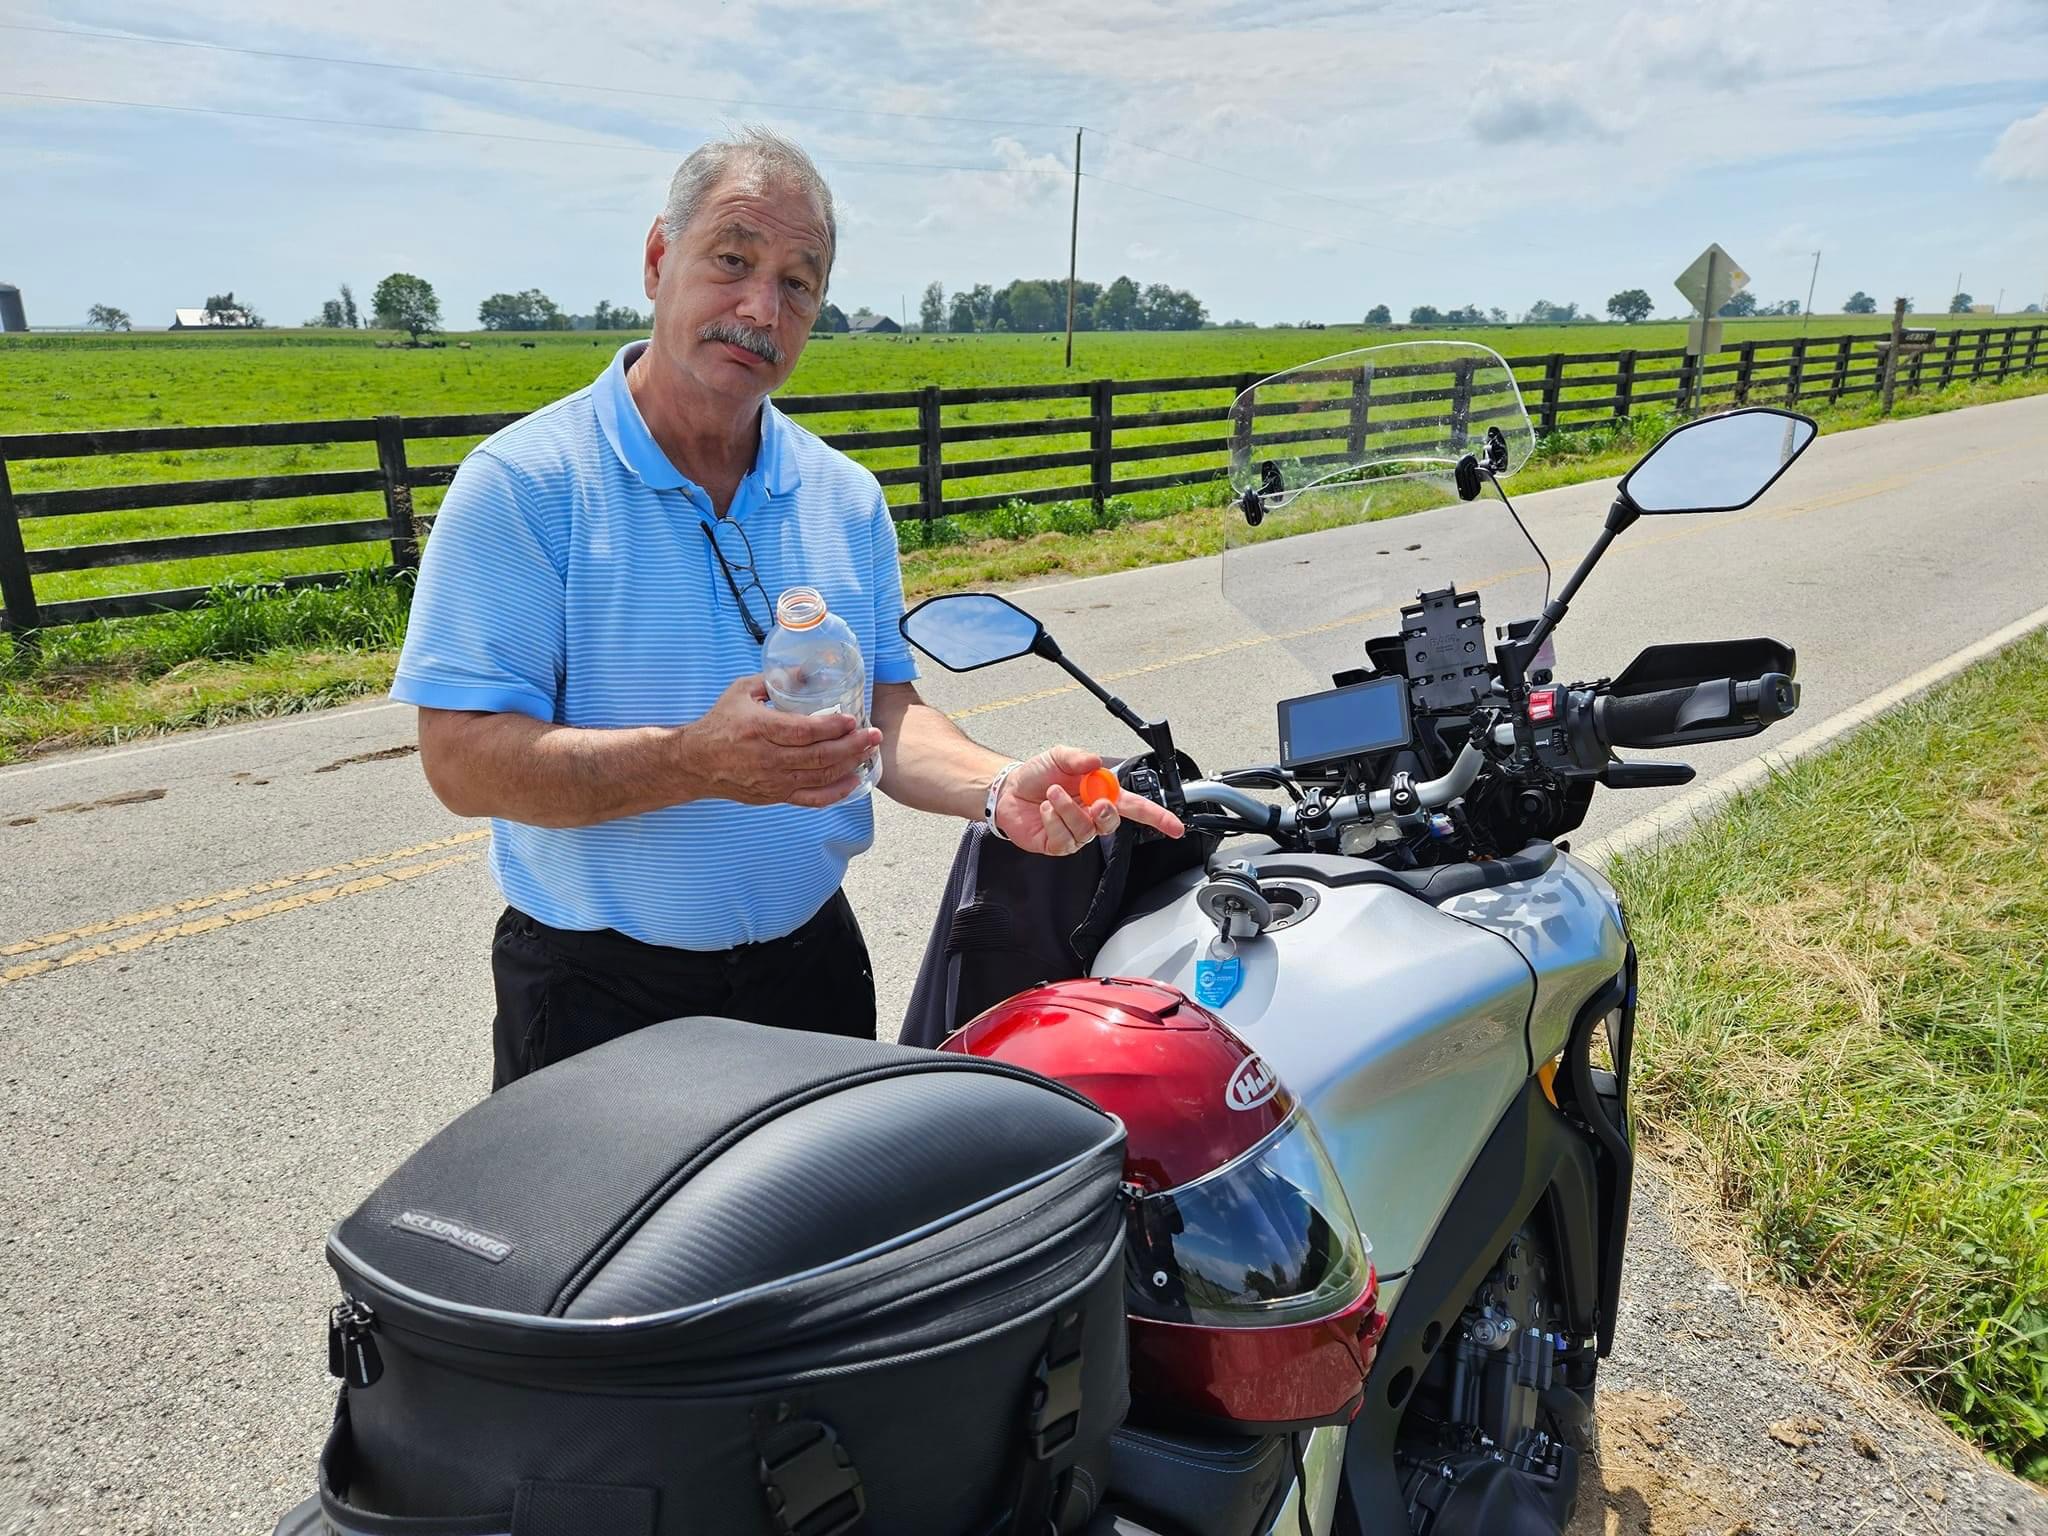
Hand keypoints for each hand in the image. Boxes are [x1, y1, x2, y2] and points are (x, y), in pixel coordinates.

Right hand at [679, 676, 882, 807]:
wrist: (696, 762)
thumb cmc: (720, 723)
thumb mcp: (741, 691)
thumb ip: (773, 681)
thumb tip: (807, 672)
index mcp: (759, 729)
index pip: (803, 731)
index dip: (832, 727)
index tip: (852, 719)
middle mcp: (767, 758)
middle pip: (818, 756)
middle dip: (852, 745)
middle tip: (874, 734)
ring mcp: (773, 780)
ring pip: (819, 776)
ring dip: (849, 764)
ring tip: (869, 751)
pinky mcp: (775, 796)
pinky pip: (810, 798)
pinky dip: (835, 792)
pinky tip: (853, 781)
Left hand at [995, 746, 1184, 855]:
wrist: (1009, 790)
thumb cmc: (1037, 775)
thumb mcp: (1059, 756)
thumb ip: (1079, 757)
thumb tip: (1094, 762)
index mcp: (1101, 793)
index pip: (1136, 807)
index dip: (1158, 818)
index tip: (1175, 826)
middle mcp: (1091, 815)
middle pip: (1112, 822)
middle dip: (1104, 812)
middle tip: (1092, 800)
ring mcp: (1076, 832)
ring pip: (1086, 829)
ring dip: (1067, 809)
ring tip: (1051, 795)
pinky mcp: (1058, 844)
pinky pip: (1065, 838)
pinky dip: (1053, 820)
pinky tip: (1045, 809)